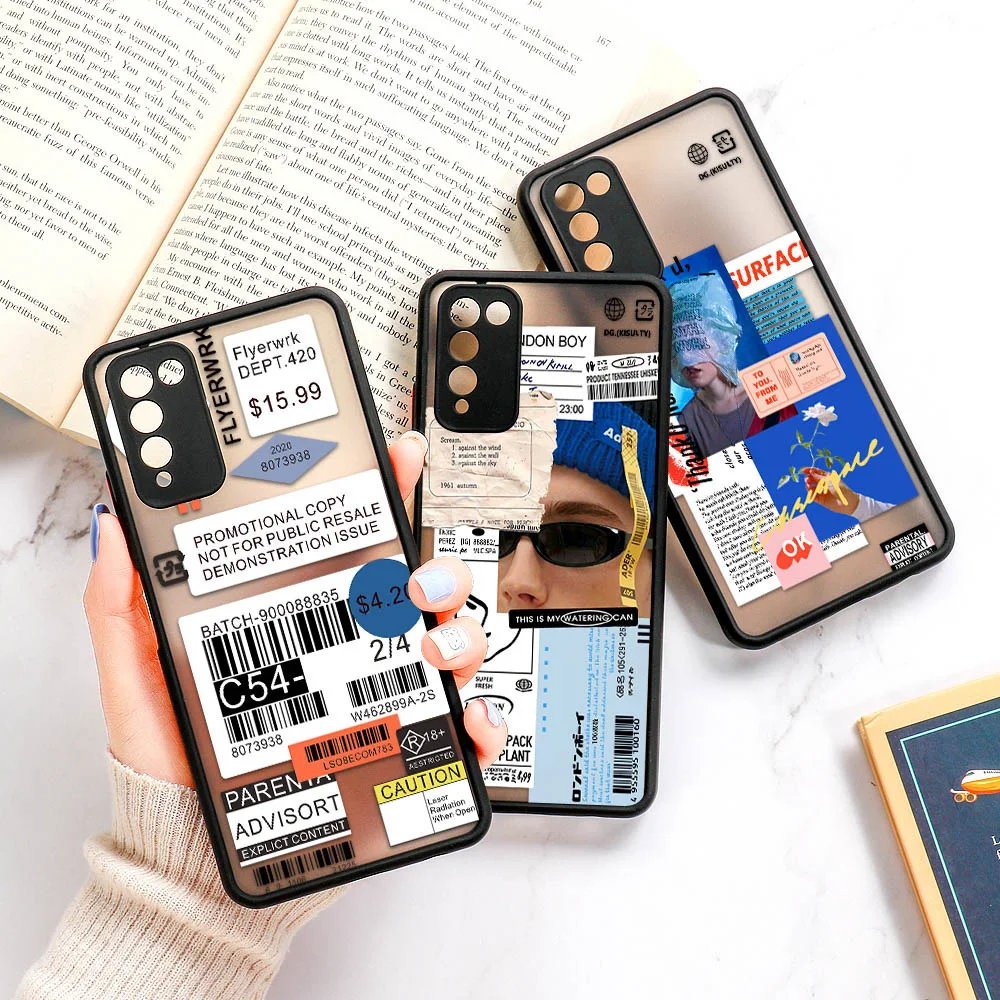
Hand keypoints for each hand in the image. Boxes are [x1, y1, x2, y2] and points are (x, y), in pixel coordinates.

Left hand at [84, 431, 506, 786]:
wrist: (187, 844)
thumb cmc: (171, 756)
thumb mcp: (137, 670)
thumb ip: (121, 601)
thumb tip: (119, 529)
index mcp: (301, 617)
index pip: (353, 543)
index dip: (385, 492)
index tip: (398, 456)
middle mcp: (351, 649)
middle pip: (422, 589)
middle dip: (438, 569)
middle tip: (413, 580)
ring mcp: (381, 697)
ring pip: (452, 644)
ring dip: (460, 634)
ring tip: (431, 647)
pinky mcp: (401, 750)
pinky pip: (459, 731)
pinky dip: (480, 721)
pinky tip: (465, 719)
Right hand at [801, 466, 859, 515]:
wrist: (847, 502)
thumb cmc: (841, 489)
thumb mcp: (830, 481)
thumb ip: (819, 478)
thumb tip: (810, 472)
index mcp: (827, 477)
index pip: (816, 472)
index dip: (809, 471)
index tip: (803, 471)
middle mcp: (823, 483)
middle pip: (812, 479)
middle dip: (808, 478)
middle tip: (807, 480)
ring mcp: (821, 491)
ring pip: (811, 487)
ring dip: (808, 486)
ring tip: (808, 486)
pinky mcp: (820, 500)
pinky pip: (812, 496)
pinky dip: (810, 494)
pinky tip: (810, 492)